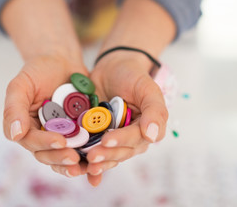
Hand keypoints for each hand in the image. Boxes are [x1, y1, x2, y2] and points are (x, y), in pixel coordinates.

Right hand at [3, 55, 88, 177]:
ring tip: (87, 166)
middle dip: (60, 158)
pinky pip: (83, 148)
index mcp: (26, 126)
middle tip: (74, 158)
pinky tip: (99, 158)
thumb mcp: (22, 84)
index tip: (60, 142)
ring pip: (65, 156)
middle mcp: (42, 135)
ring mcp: (62, 135)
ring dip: (75, 164)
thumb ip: (14, 108)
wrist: (63, 61)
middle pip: (48, 154)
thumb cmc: (39, 70)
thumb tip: (14, 135)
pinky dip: (89, 155)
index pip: (31, 141)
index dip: (45, 144)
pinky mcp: (79, 132)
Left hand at [86, 51, 168, 185]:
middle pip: (120, 151)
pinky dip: (87, 163)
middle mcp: (130, 137)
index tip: (107, 140)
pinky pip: (93, 151)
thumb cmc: (133, 76)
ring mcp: (113, 137)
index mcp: (146, 128)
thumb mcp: (147, 88)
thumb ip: (155, 111)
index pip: (135, 138)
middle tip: (91, 155)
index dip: (121, 140)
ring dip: (98, 163)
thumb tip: (152, 136)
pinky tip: (81, 170)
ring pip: (108, 155)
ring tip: (86, 164)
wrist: (112, 67)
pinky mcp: (97, 136)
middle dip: (106, 154)